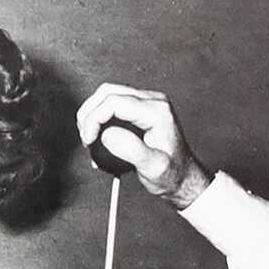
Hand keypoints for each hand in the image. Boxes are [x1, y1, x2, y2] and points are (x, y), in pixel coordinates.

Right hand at [76, 84, 212, 208]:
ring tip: (90, 138)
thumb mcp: (152, 167)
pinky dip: (99, 118)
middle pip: (108, 92)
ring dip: (92, 114)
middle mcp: (152, 101)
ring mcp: (146, 102)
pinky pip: (112, 104)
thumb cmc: (171, 173)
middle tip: (86, 139)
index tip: (89, 140)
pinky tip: (98, 138)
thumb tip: (107, 135)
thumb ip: (130, 149)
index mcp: (156, 111)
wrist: (182, 175)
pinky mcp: (139, 109)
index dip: (94, 119)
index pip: (114, 102)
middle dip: (89, 114)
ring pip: (107, 94)